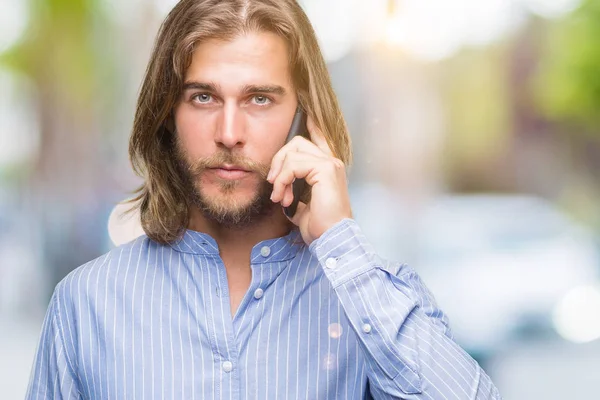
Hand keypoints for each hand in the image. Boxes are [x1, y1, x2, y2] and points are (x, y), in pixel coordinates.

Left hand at [267, 116, 352, 244]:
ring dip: (279, 175)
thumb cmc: (320, 226)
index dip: (312, 123)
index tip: (305, 110)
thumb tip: (280, 187)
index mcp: (327, 168)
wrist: (331, 238)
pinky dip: (283, 180)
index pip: (320, 137)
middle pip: (297, 142)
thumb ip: (294, 190)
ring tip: (279, 196)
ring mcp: (330, 164)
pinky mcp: (325, 169)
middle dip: (279, 159)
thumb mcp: (301, 204)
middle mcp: (331, 162)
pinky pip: (294, 164)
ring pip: (293, 150)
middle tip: (273, 183)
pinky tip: (284, 197)